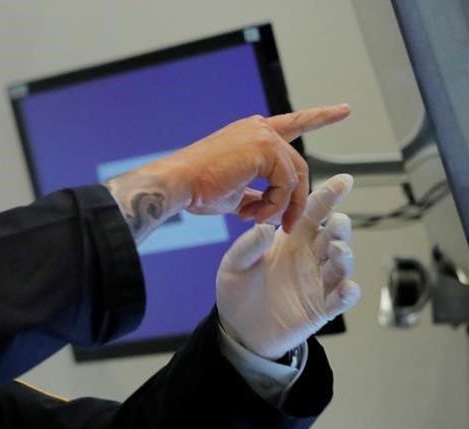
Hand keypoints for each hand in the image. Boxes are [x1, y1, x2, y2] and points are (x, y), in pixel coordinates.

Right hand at [106, 105, 350, 241]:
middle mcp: (259, 129)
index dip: (319, 117)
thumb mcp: (233, 192)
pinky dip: (275, 204)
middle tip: (290, 223)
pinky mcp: (263, 148)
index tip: (343, 110)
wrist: (178, 185)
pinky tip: (255, 213)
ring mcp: (262, 136)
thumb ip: (256, 193)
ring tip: (262, 220)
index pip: (293, 123)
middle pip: (296, 165)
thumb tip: (268, 209)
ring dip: (282, 205)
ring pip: (292, 177)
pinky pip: (285, 183)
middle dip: (297, 197)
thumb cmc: (195, 190)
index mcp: (251, 134)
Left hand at [216, 174, 359, 359]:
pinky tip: (347, 288)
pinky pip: (338, 300)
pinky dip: (346, 294)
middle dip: (339, 227)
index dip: (328, 197)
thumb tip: (264, 228)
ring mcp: (317, 283)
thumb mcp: (234, 265)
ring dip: (344, 256)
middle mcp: (309, 258)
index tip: (344, 181)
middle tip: (337, 220)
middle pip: (333, 237)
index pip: (313, 213)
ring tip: (338, 249)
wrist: (237, 329)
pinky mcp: (319, 309)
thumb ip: (247, 247)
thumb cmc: (238, 290)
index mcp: (290, 241)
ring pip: (340, 266)